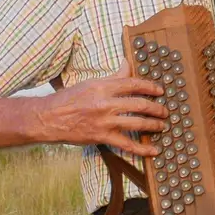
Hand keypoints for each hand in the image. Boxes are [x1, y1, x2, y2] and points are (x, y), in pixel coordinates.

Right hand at [36, 55, 168, 157]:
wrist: (49, 118)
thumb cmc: (69, 99)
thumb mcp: (91, 83)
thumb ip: (113, 77)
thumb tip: (127, 64)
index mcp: (103, 86)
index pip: (133, 84)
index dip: (150, 87)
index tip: (160, 90)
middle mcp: (106, 103)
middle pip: (139, 104)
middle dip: (156, 108)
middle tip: (164, 110)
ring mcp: (105, 121)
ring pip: (137, 123)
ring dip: (153, 125)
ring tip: (162, 125)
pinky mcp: (102, 137)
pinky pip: (127, 144)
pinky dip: (142, 149)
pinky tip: (153, 151)